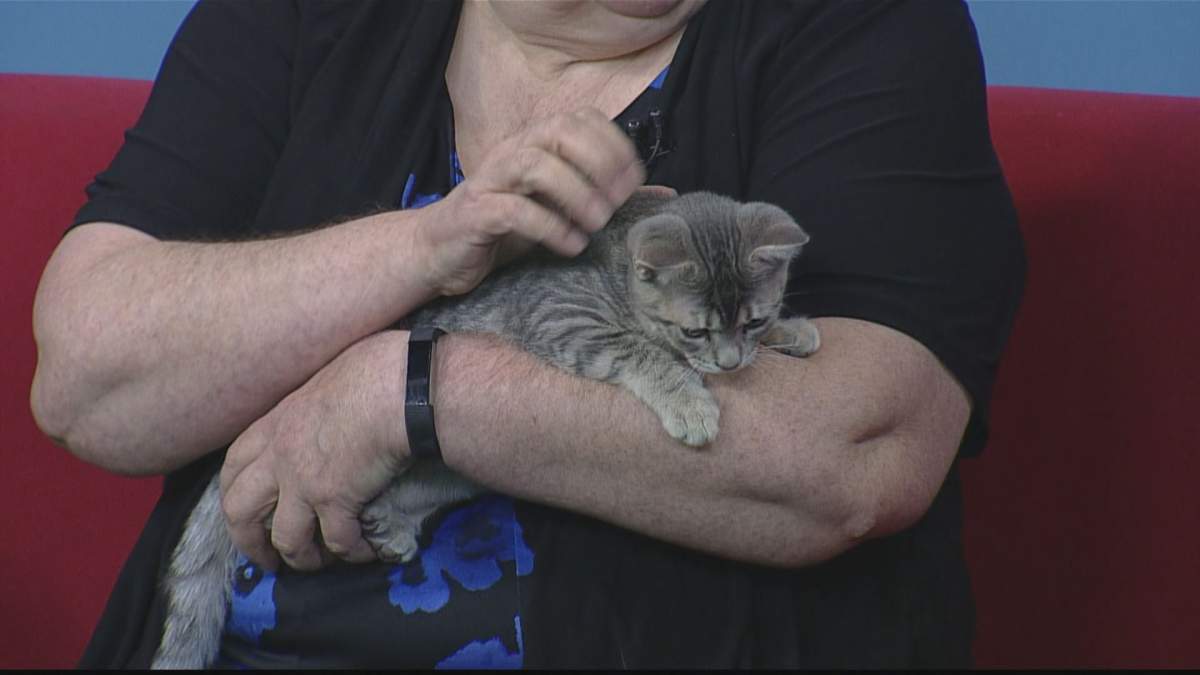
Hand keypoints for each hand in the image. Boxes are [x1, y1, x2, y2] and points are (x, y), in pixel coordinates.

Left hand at [219, 331, 410, 571]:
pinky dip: (351, 552)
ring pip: (285, 539)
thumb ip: (316, 404)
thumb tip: (335, 411)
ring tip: (319, 563)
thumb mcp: (328, 379)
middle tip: (268, 559)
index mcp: (275, 423)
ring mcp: (303, 481)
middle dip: (249, 542)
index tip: (247, 513)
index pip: (234, 465)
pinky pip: (336, 541)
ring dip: (302, 558)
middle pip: (239, 511)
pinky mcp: (336, 500)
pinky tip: (366, 551)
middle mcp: (279, 456)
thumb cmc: (376, 368)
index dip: (234, 494)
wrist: (401, 386)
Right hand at [415, 108, 644, 295]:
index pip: (581, 119)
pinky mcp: (475, 213)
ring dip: (576, 193)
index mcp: (535, 143)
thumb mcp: (562, 209)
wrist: (441, 251)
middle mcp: (513, 151)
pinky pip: (514, 210)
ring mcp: (491, 179)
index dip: (614, 145)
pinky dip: (550, 227)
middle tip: (617, 203)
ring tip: (597, 224)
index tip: (635, 181)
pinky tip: (572, 246)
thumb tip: (665, 194)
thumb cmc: (507, 227)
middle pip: (560, 131)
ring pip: (536, 164)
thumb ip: (606, 197)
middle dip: (598, 163)